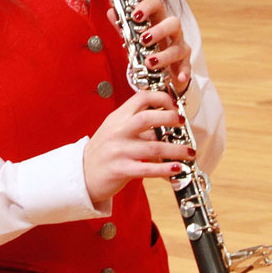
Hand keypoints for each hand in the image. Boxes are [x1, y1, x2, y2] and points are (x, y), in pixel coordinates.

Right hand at [82, 89, 193, 205]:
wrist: (82, 174)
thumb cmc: (103, 151)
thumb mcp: (115, 130)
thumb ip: (136, 124)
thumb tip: (166, 121)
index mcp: (118, 118)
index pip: (141, 98)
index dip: (161, 98)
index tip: (174, 105)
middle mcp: (118, 131)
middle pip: (147, 118)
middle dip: (170, 118)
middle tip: (183, 123)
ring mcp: (119, 151)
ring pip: (153, 147)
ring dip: (176, 150)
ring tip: (190, 153)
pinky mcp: (120, 170)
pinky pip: (147, 169)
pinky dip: (165, 169)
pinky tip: (177, 169)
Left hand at [123, 0, 191, 94]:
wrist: (162, 70)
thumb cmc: (148, 49)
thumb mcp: (134, 37)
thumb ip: (123, 25)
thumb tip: (111, 11)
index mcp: (159, 21)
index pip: (157, 5)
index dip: (147, 7)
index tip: (135, 15)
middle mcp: (172, 33)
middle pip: (173, 23)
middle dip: (159, 31)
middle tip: (143, 40)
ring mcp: (180, 48)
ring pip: (178, 48)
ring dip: (164, 55)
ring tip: (149, 62)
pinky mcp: (184, 64)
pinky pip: (187, 68)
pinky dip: (184, 73)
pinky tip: (178, 78)